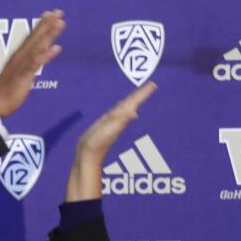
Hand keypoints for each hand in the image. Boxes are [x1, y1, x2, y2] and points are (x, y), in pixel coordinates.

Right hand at [0, 10, 64, 117]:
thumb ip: (27, 67)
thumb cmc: (5, 91)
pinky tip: (57, 48)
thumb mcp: (18, 76)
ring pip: (38, 46)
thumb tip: (35, 61)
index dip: (41, 25)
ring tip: (60, 23)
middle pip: (36, 37)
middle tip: (59, 11)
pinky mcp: (23, 75)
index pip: (32, 37)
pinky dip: (46, 55)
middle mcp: (20, 57)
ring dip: (49, 34)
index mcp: (19, 56)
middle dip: (48, 23)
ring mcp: (22, 65)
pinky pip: (36, 63)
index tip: (50, 13)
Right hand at [66, 83, 156, 201]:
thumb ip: (120, 121)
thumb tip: (134, 112)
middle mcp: (119, 119)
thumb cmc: (97, 143)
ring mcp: (113, 122)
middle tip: (151, 85)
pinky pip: (117, 112)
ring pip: (125, 107)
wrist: (87, 156)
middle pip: (132, 103)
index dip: (143, 94)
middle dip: (141, 94)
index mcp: (121, 118)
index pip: (134, 102)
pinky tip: (125, 108)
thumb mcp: (109, 130)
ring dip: (133, 99)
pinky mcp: (106, 124)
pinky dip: (123, 107)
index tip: (153, 85)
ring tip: (140, 93)